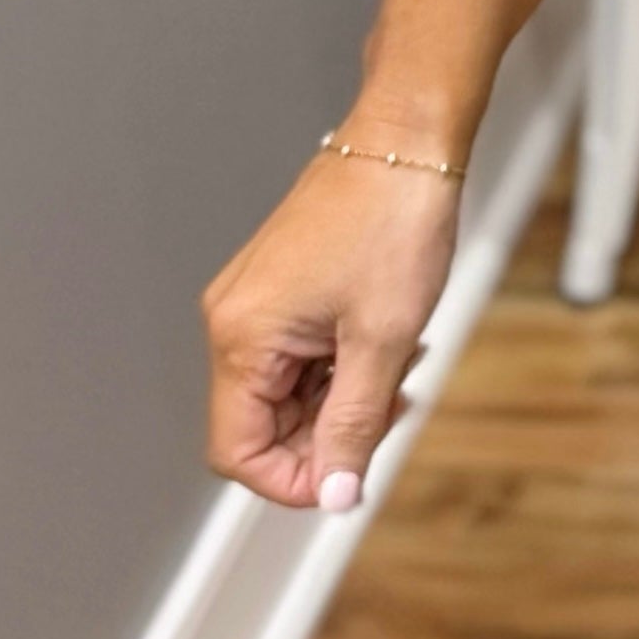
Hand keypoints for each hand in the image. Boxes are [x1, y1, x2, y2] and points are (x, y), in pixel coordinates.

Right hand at [199, 140, 464, 516]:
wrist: (405, 144)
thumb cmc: (392, 222)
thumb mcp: (382, 342)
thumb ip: (353, 426)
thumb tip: (334, 494)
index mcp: (242, 336)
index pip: (237, 451)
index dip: (293, 480)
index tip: (349, 477)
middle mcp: (233, 321)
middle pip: (261, 425)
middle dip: (327, 434)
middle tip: (391, 408)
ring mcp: (253, 303)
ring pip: (286, 392)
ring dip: (341, 397)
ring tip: (396, 364)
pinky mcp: (278, 289)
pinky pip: (297, 356)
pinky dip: (340, 365)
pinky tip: (384, 340)